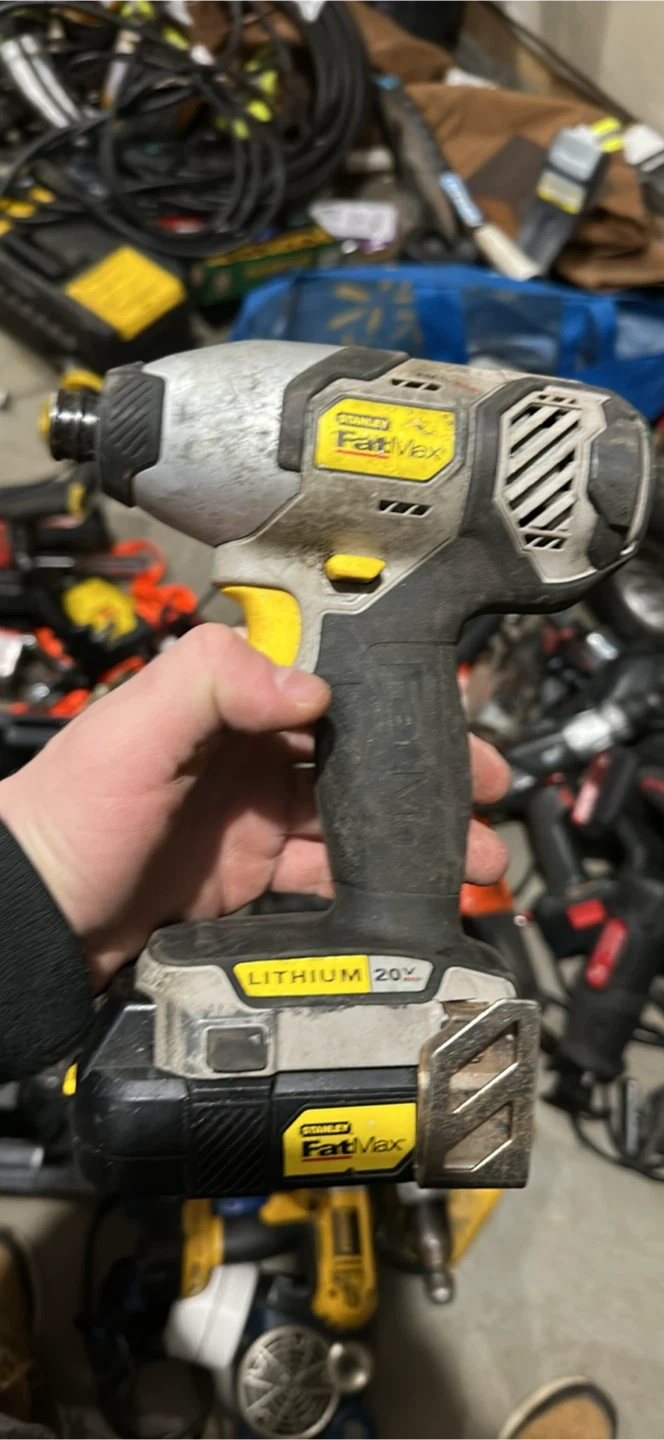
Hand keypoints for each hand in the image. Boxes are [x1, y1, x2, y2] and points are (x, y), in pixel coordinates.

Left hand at [0, 624, 509, 986]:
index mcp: (225, 703)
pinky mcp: (252, 877)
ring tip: (474, 859)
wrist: (35, 922)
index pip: (330, 686)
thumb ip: (213, 682)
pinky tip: (412, 896)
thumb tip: (310, 687)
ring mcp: (253, 818)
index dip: (398, 701)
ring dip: (415, 837)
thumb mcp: (131, 731)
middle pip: (359, 755)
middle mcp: (247, 754)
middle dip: (426, 774)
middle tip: (485, 793)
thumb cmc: (65, 816)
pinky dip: (375, 887)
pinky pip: (330, 875)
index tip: (452, 719)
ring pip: (356, 820)